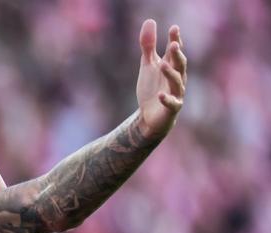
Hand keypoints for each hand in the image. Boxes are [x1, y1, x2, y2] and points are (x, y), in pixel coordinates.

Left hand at [136, 19, 185, 140]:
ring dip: (171, 73)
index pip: (175, 51)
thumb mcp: (147, 65)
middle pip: (180, 64)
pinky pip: (172, 103)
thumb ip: (148, 46)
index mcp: (171, 66)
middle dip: (177, 55)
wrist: (150, 116)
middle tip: (173, 45)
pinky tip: (160, 94)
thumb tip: (150, 21)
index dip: (175, 40)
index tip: (174, 28)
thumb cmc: (152, 88)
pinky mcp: (172, 108)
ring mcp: (176, 93)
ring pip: (177, 82)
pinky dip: (166, 99)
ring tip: (163, 65)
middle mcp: (177, 78)